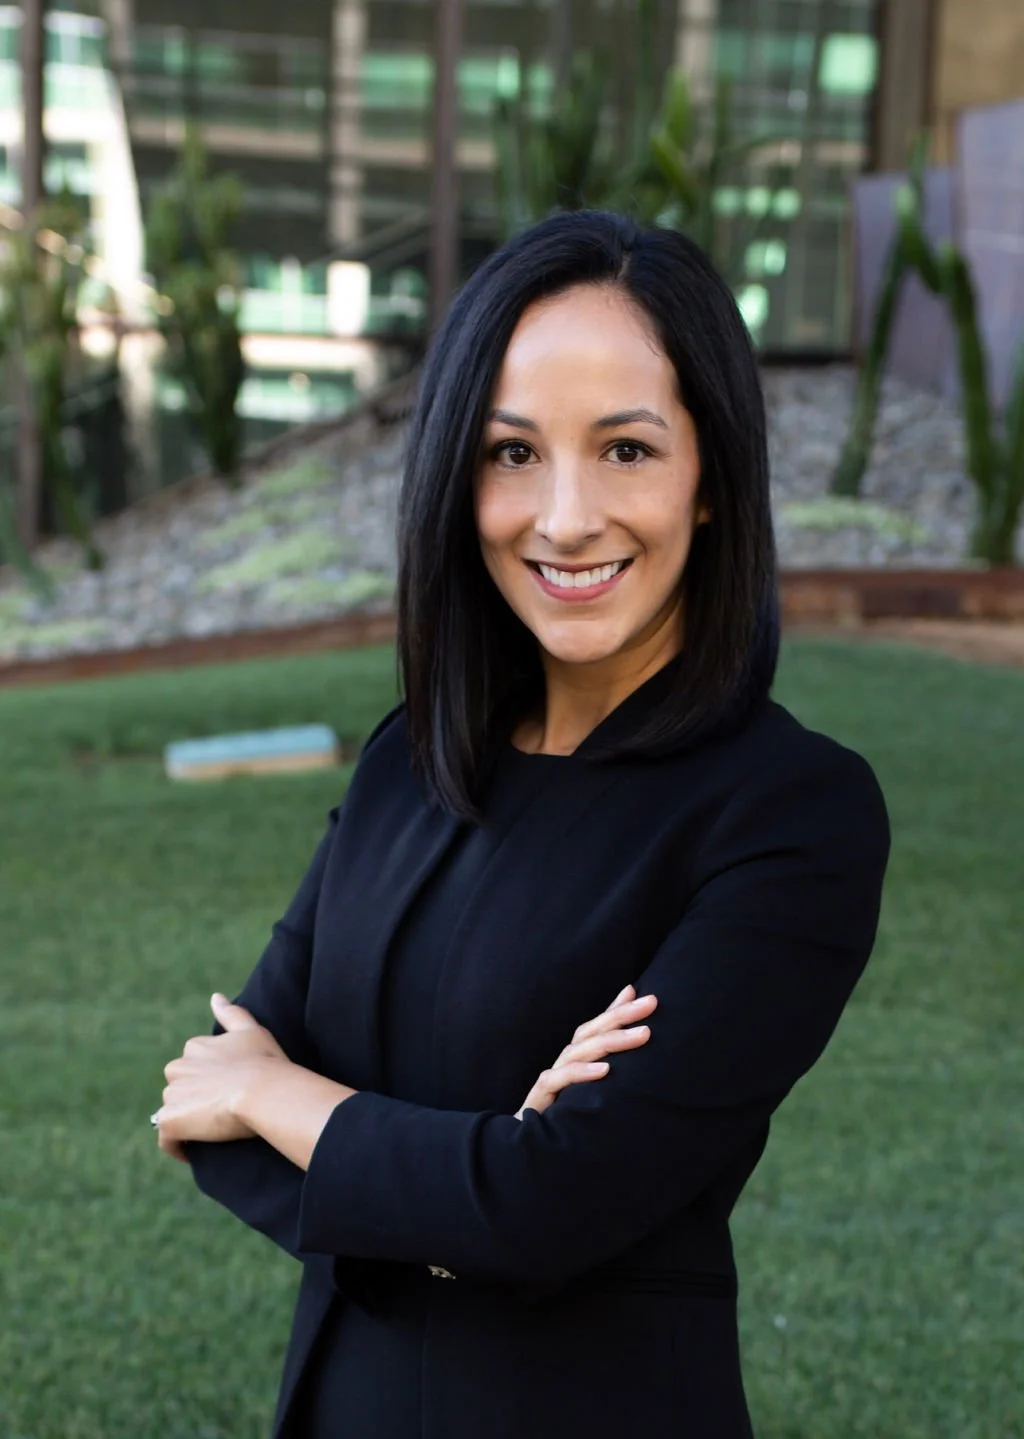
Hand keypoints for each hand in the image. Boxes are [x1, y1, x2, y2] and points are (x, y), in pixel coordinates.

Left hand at [153, 994, 288, 1162]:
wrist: (263, 1090)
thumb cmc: (265, 1062)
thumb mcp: (252, 1031)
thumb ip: (232, 1013)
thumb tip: (215, 997)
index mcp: (195, 1048)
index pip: (193, 1067)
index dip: (210, 1082)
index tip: (226, 1092)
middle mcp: (178, 1068)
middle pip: (180, 1089)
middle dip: (194, 1100)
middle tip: (222, 1114)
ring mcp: (172, 1095)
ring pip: (173, 1112)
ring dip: (188, 1121)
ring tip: (214, 1133)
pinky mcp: (170, 1121)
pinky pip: (167, 1138)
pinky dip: (178, 1145)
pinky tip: (196, 1151)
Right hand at [515, 983, 657, 1119]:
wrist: (527, 1150)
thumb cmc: (564, 1120)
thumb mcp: (592, 1097)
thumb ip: (609, 1071)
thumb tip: (639, 1047)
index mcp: (576, 1061)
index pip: (597, 1027)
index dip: (619, 1009)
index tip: (649, 998)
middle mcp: (564, 1064)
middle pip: (591, 1032)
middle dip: (622, 1015)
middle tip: (651, 1003)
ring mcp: (552, 1079)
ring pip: (579, 1051)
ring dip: (611, 1040)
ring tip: (642, 1034)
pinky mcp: (539, 1099)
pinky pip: (557, 1080)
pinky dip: (581, 1072)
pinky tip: (605, 1070)